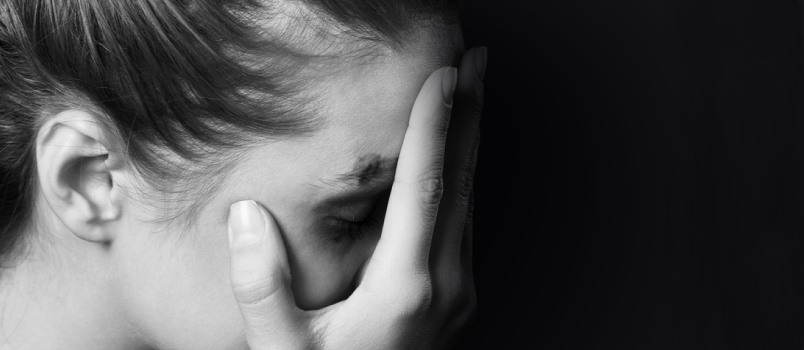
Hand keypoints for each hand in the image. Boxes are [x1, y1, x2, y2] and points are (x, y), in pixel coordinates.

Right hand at [226, 46, 486, 348]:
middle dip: (471, 117)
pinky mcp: (457, 299)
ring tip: (469, 96)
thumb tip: (247, 218)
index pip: (425, 190)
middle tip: (478, 61)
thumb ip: (262, 287)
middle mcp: (444, 286)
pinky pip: (464, 223)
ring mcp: (457, 294)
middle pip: (462, 183)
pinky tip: (452, 162)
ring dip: (470, 144)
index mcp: (405, 291)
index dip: (435, 127)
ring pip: (470, 201)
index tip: (447, 76)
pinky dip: (460, 179)